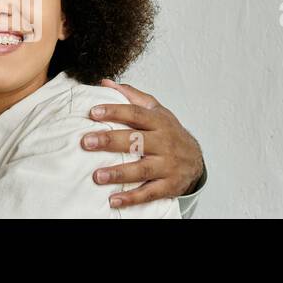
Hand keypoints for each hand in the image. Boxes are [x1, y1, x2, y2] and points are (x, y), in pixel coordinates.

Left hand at [81, 79, 205, 208]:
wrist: (196, 159)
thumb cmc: (169, 132)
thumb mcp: (156, 110)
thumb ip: (132, 96)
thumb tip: (105, 82)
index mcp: (159, 122)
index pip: (135, 114)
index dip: (114, 111)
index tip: (93, 112)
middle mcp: (164, 143)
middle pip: (136, 141)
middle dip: (110, 141)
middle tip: (86, 142)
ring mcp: (167, 165)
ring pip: (142, 169)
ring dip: (119, 173)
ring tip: (97, 176)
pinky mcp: (169, 186)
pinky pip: (149, 193)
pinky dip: (132, 198)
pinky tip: (113, 200)